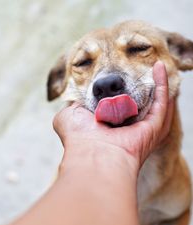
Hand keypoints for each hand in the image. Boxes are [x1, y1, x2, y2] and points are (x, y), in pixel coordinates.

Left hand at [53, 61, 173, 170]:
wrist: (92, 153)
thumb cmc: (79, 137)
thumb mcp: (69, 115)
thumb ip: (74, 105)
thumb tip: (76, 99)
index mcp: (109, 128)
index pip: (119, 107)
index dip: (120, 91)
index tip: (120, 76)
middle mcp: (128, 129)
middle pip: (140, 104)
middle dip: (143, 86)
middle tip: (143, 68)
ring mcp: (143, 129)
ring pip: (155, 102)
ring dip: (156, 83)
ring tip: (157, 65)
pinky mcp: (155, 126)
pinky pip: (162, 101)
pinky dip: (162, 83)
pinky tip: (159, 67)